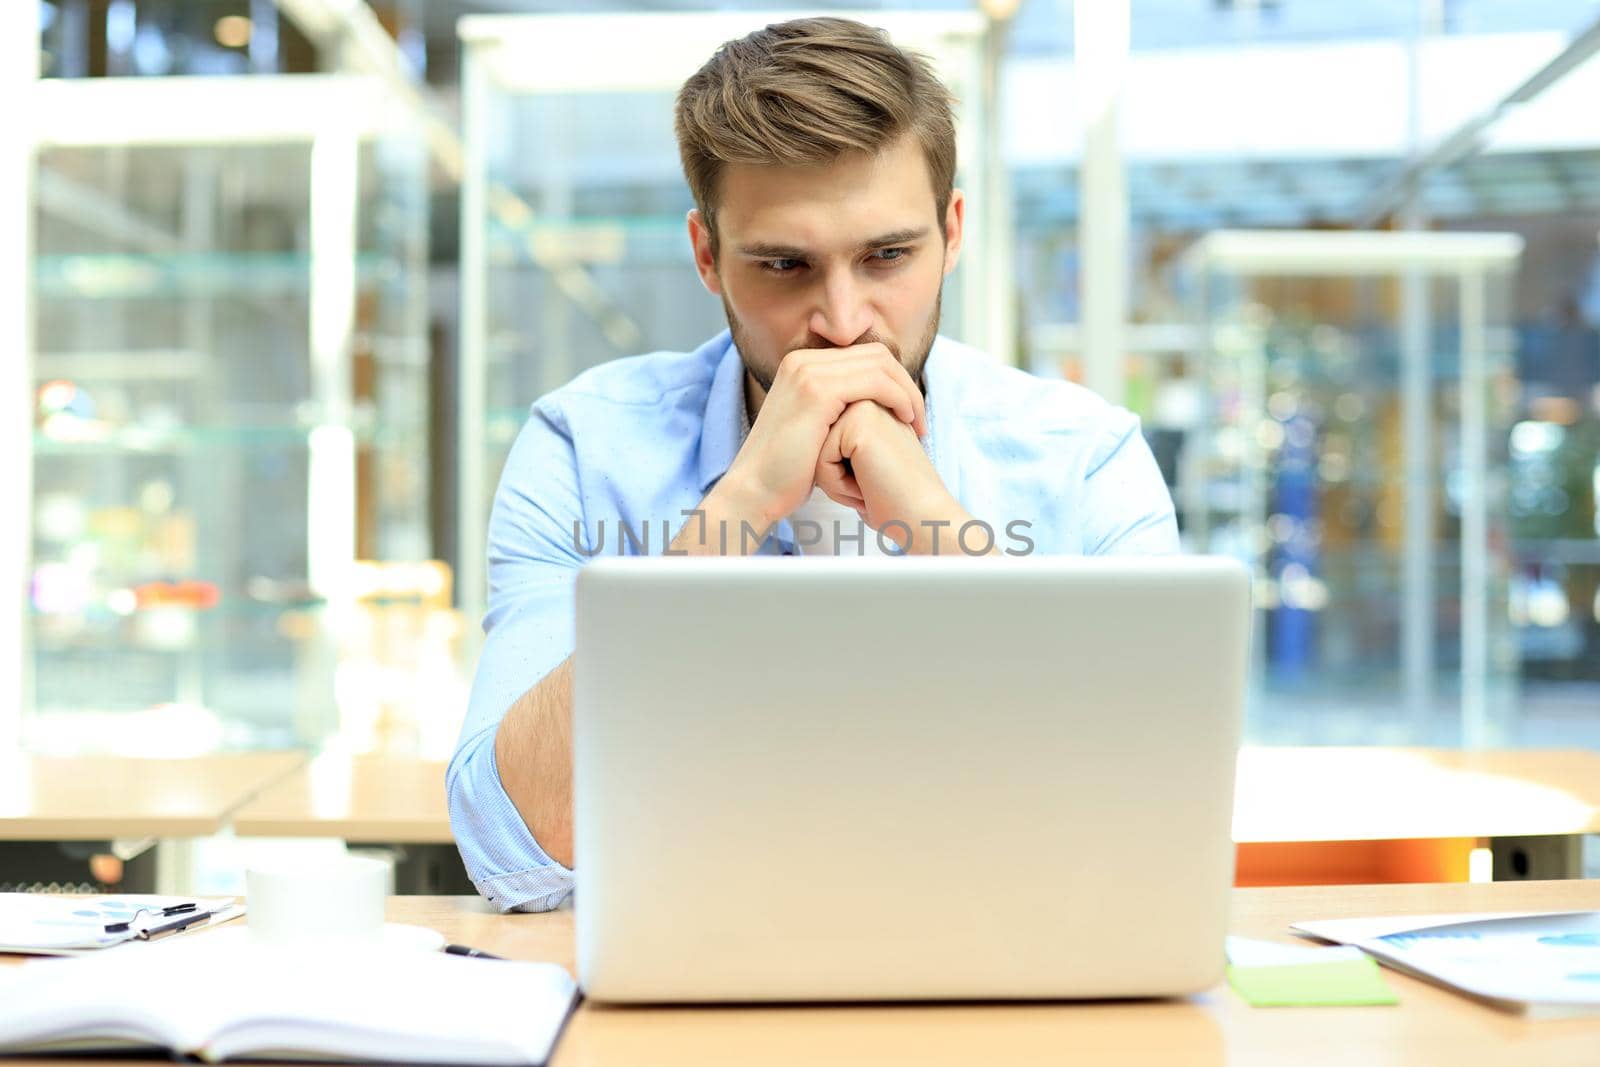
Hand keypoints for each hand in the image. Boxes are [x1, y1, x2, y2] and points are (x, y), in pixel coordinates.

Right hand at [717, 343, 925, 533]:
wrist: (755, 490)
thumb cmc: (787, 471)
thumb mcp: (814, 428)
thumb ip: (836, 408)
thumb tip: (867, 406)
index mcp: (801, 364)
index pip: (864, 355)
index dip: (894, 380)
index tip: (908, 412)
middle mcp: (802, 360)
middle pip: (876, 354)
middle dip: (905, 383)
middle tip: (919, 418)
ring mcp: (808, 372)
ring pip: (880, 366)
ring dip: (907, 392)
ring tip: (917, 423)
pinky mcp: (817, 391)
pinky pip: (875, 383)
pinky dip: (898, 399)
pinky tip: (906, 422)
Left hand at [815, 400, 977, 554]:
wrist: (924, 517)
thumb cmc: (894, 500)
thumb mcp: (862, 465)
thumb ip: (839, 446)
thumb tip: (807, 447)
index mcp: (869, 408)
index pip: (823, 443)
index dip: (840, 474)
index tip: (874, 481)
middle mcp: (867, 401)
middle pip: (817, 445)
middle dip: (836, 477)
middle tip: (871, 487)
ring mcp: (863, 408)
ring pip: (816, 452)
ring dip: (836, 483)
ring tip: (869, 488)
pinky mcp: (857, 424)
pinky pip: (820, 462)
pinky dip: (838, 486)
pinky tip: (867, 488)